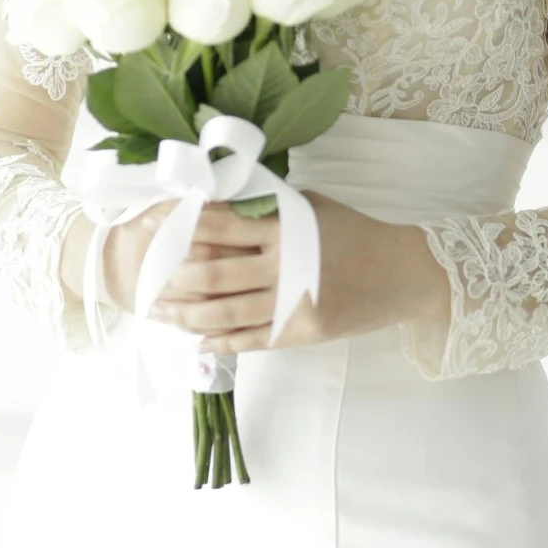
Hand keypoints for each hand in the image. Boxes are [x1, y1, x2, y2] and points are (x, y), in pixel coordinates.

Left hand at [140, 190, 451, 355]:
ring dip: (187, 313)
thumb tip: (211, 208)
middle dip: (173, 276)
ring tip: (161, 311)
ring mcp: (294, 302)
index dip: (180, 227)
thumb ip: (265, 207)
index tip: (149, 229)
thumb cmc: (352, 232)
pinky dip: (220, 341)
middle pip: (214, 272)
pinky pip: (252, 339)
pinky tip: (197, 341)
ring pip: (226, 310)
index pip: (220, 225)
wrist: (402, 272)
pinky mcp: (302, 331)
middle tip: (145, 279)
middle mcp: (286, 263)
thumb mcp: (311, 206)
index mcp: (285, 226)